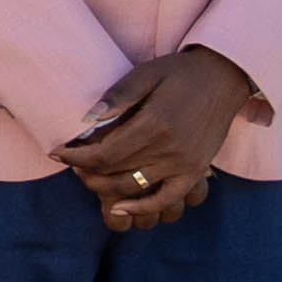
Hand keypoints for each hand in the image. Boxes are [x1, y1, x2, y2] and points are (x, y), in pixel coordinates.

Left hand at [62, 46, 260, 233]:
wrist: (225, 77)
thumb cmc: (181, 73)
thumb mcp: (146, 73)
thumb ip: (117, 96)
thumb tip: (85, 119)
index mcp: (154, 124)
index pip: (103, 154)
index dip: (75, 157)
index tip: (56, 153)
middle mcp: (170, 149)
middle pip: (114, 173)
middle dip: (85, 171)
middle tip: (70, 163)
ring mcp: (185, 164)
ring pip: (134, 189)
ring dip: (105, 188)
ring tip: (87, 177)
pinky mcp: (196, 171)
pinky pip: (168, 199)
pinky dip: (144, 208)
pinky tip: (120, 207)